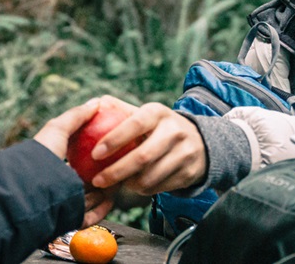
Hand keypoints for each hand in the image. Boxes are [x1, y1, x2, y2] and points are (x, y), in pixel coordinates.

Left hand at [33, 98, 119, 225]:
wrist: (30, 186)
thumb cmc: (41, 155)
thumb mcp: (57, 128)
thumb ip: (77, 116)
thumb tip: (96, 102)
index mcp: (59, 168)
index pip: (86, 163)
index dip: (102, 157)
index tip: (116, 150)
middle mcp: (62, 186)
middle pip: (94, 181)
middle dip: (108, 175)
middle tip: (122, 166)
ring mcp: (67, 204)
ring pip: (95, 198)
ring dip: (108, 191)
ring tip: (121, 181)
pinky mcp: (71, 218)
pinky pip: (92, 216)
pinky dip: (102, 208)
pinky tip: (111, 199)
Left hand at [89, 97, 206, 194]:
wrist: (200, 142)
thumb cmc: (159, 128)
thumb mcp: (146, 114)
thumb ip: (121, 110)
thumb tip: (94, 104)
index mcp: (159, 113)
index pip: (135, 124)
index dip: (114, 140)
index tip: (95, 154)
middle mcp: (174, 131)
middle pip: (142, 157)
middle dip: (116, 171)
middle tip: (97, 180)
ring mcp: (185, 152)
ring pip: (150, 177)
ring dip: (129, 184)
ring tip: (115, 183)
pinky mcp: (190, 172)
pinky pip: (160, 188)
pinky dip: (143, 190)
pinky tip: (135, 186)